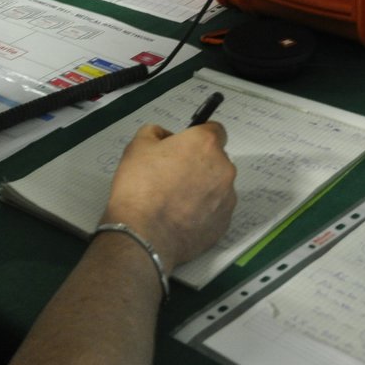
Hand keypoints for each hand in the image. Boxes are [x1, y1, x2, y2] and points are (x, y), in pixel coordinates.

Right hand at [103, 122, 236, 268]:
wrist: (143, 234)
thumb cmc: (139, 186)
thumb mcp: (137, 146)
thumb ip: (156, 133)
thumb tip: (165, 137)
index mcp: (205, 144)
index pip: (215, 130)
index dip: (199, 137)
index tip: (185, 147)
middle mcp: (224, 168)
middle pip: (217, 160)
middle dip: (199, 164)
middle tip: (173, 176)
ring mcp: (227, 198)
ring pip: (218, 186)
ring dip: (203, 188)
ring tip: (176, 202)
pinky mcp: (225, 223)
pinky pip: (216, 210)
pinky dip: (203, 211)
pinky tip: (181, 218)